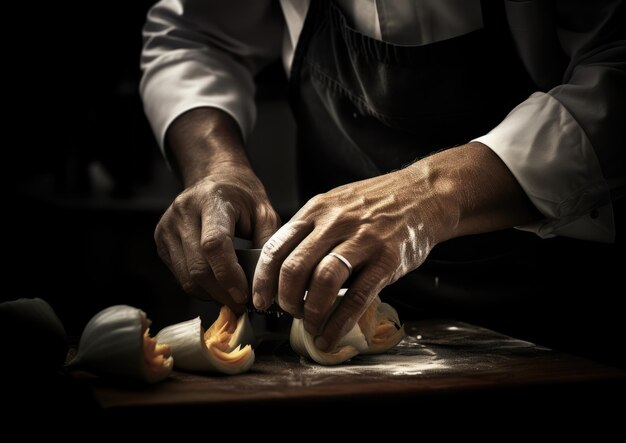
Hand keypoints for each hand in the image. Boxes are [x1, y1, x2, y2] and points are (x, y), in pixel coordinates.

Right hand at [155, 164, 279, 311]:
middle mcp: (183, 212)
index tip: (243, 295)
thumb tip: (265, 283)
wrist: (215, 178)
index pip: (213, 245)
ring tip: (230, 295)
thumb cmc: (243, 196)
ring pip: (186, 277)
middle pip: (197, 267)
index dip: (228, 275)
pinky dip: (199, 286)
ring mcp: (167, 226)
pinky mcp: (161, 240)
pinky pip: (179, 275)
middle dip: (221, 293)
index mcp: (211, 200)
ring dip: (210, 294)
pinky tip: (216, 283)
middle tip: (241, 303)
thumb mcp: (265, 211)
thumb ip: (267, 243)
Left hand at [252, 164, 445, 349]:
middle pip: (294, 267)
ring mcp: (362, 240)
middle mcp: (335, 223)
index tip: (259, 300)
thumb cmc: (375, 205)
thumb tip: (284, 268)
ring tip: (311, 325)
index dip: (263, 280)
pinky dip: (339, 322)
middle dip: (285, 300)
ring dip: (310, 312)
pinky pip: (357, 297)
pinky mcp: (387, 260)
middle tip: (289, 313)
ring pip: (322, 282)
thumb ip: (311, 230)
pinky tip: (330, 336)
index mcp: (317, 210)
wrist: (423, 194)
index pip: (276, 247)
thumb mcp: (336, 205)